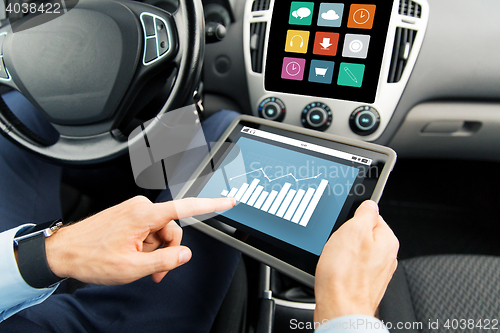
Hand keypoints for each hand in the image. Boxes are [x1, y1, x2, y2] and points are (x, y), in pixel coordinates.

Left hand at [45, 196, 234, 284]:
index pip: (185, 208)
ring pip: (160, 232)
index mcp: (144, 214)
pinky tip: (133, 257)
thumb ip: (164, 260)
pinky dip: (146, 247)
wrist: (62, 252)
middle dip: (167, 252)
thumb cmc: (91, 257)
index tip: (228, 201)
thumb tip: (185, 255)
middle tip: (156, 272)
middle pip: (172, 229)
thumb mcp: (132, 267)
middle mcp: (140, 207)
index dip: (210, 205)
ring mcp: (134, 211)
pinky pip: (149, 231)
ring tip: (139, 266)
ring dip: (155, 252)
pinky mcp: (129, 216)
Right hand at [314, 200, 398, 322]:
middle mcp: (385, 257)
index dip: (353, 217)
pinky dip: (339, 267)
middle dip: (345, 236)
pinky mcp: (362, 284)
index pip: (371, 215)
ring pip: (353, 252)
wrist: (339, 310)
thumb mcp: (353, 230)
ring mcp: (375, 272)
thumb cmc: (345, 275)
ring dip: (340, 253)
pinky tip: (333, 272)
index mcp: (387, 240)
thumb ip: (364, 212)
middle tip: (336, 243)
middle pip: (361, 234)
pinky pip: (349, 268)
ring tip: (334, 260)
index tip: (343, 223)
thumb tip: (369, 204)